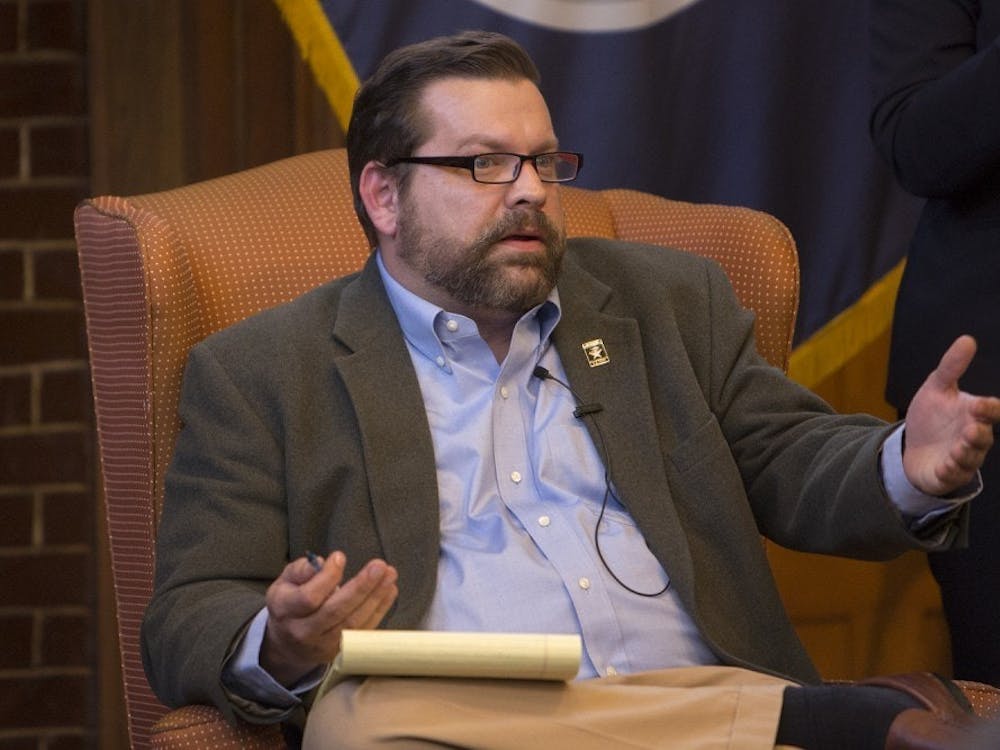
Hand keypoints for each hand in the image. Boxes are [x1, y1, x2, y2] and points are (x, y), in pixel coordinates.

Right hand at [261, 551, 397, 685]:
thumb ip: (300, 570)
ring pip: (353, 622)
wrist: (287, 644)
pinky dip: (379, 609)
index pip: (308, 597)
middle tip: (378, 567)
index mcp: (286, 611)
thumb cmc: (289, 605)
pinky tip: (389, 591)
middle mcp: (304, 631)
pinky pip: (363, 631)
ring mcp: (323, 645)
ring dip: (375, 597)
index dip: (327, 577)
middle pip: (336, 611)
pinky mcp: (340, 651)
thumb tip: (320, 562)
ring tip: (389, 575)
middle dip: (361, 587)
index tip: (340, 557)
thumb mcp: (284, 582)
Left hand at [903, 335, 999, 495]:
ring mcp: (961, 458)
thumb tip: (967, 339)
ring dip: (966, 452)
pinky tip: (946, 464)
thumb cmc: (932, 416)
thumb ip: (951, 367)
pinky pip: (952, 475)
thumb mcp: (936, 388)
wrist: (912, 446)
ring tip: (961, 444)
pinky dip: (950, 470)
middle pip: (983, 437)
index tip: (982, 404)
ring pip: (970, 458)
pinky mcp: (946, 474)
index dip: (989, 409)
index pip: (990, 412)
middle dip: (979, 433)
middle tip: (973, 426)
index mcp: (974, 415)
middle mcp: (973, 438)